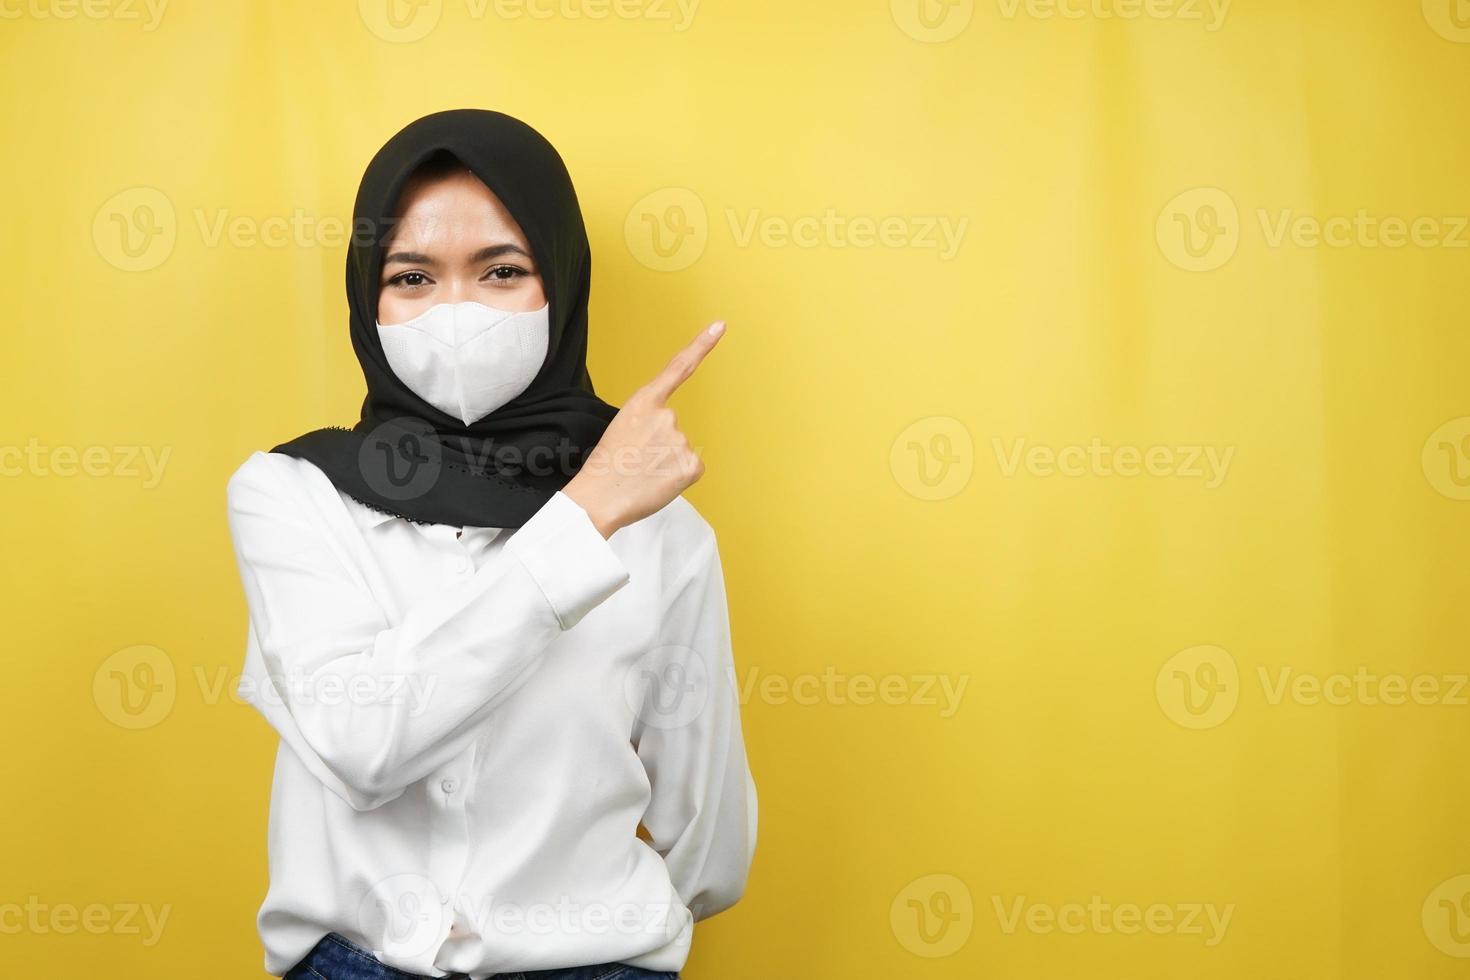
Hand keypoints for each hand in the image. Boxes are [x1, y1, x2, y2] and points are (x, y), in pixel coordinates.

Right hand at [563, 321, 725, 537]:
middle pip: (674, 429)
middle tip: (636, 461)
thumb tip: (668, 439)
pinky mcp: (691, 464)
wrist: (598, 498)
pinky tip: (658, 483)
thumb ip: (647, 423)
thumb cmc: (604, 468)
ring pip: (682, 451)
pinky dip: (678, 479)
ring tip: (642, 473)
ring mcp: (680, 439)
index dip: (702, 345)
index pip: (678, 368)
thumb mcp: (621, 429)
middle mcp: (666, 415)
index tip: (721, 326)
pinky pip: (691, 469)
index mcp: (643, 402)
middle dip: (660, 445)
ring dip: (667, 463)